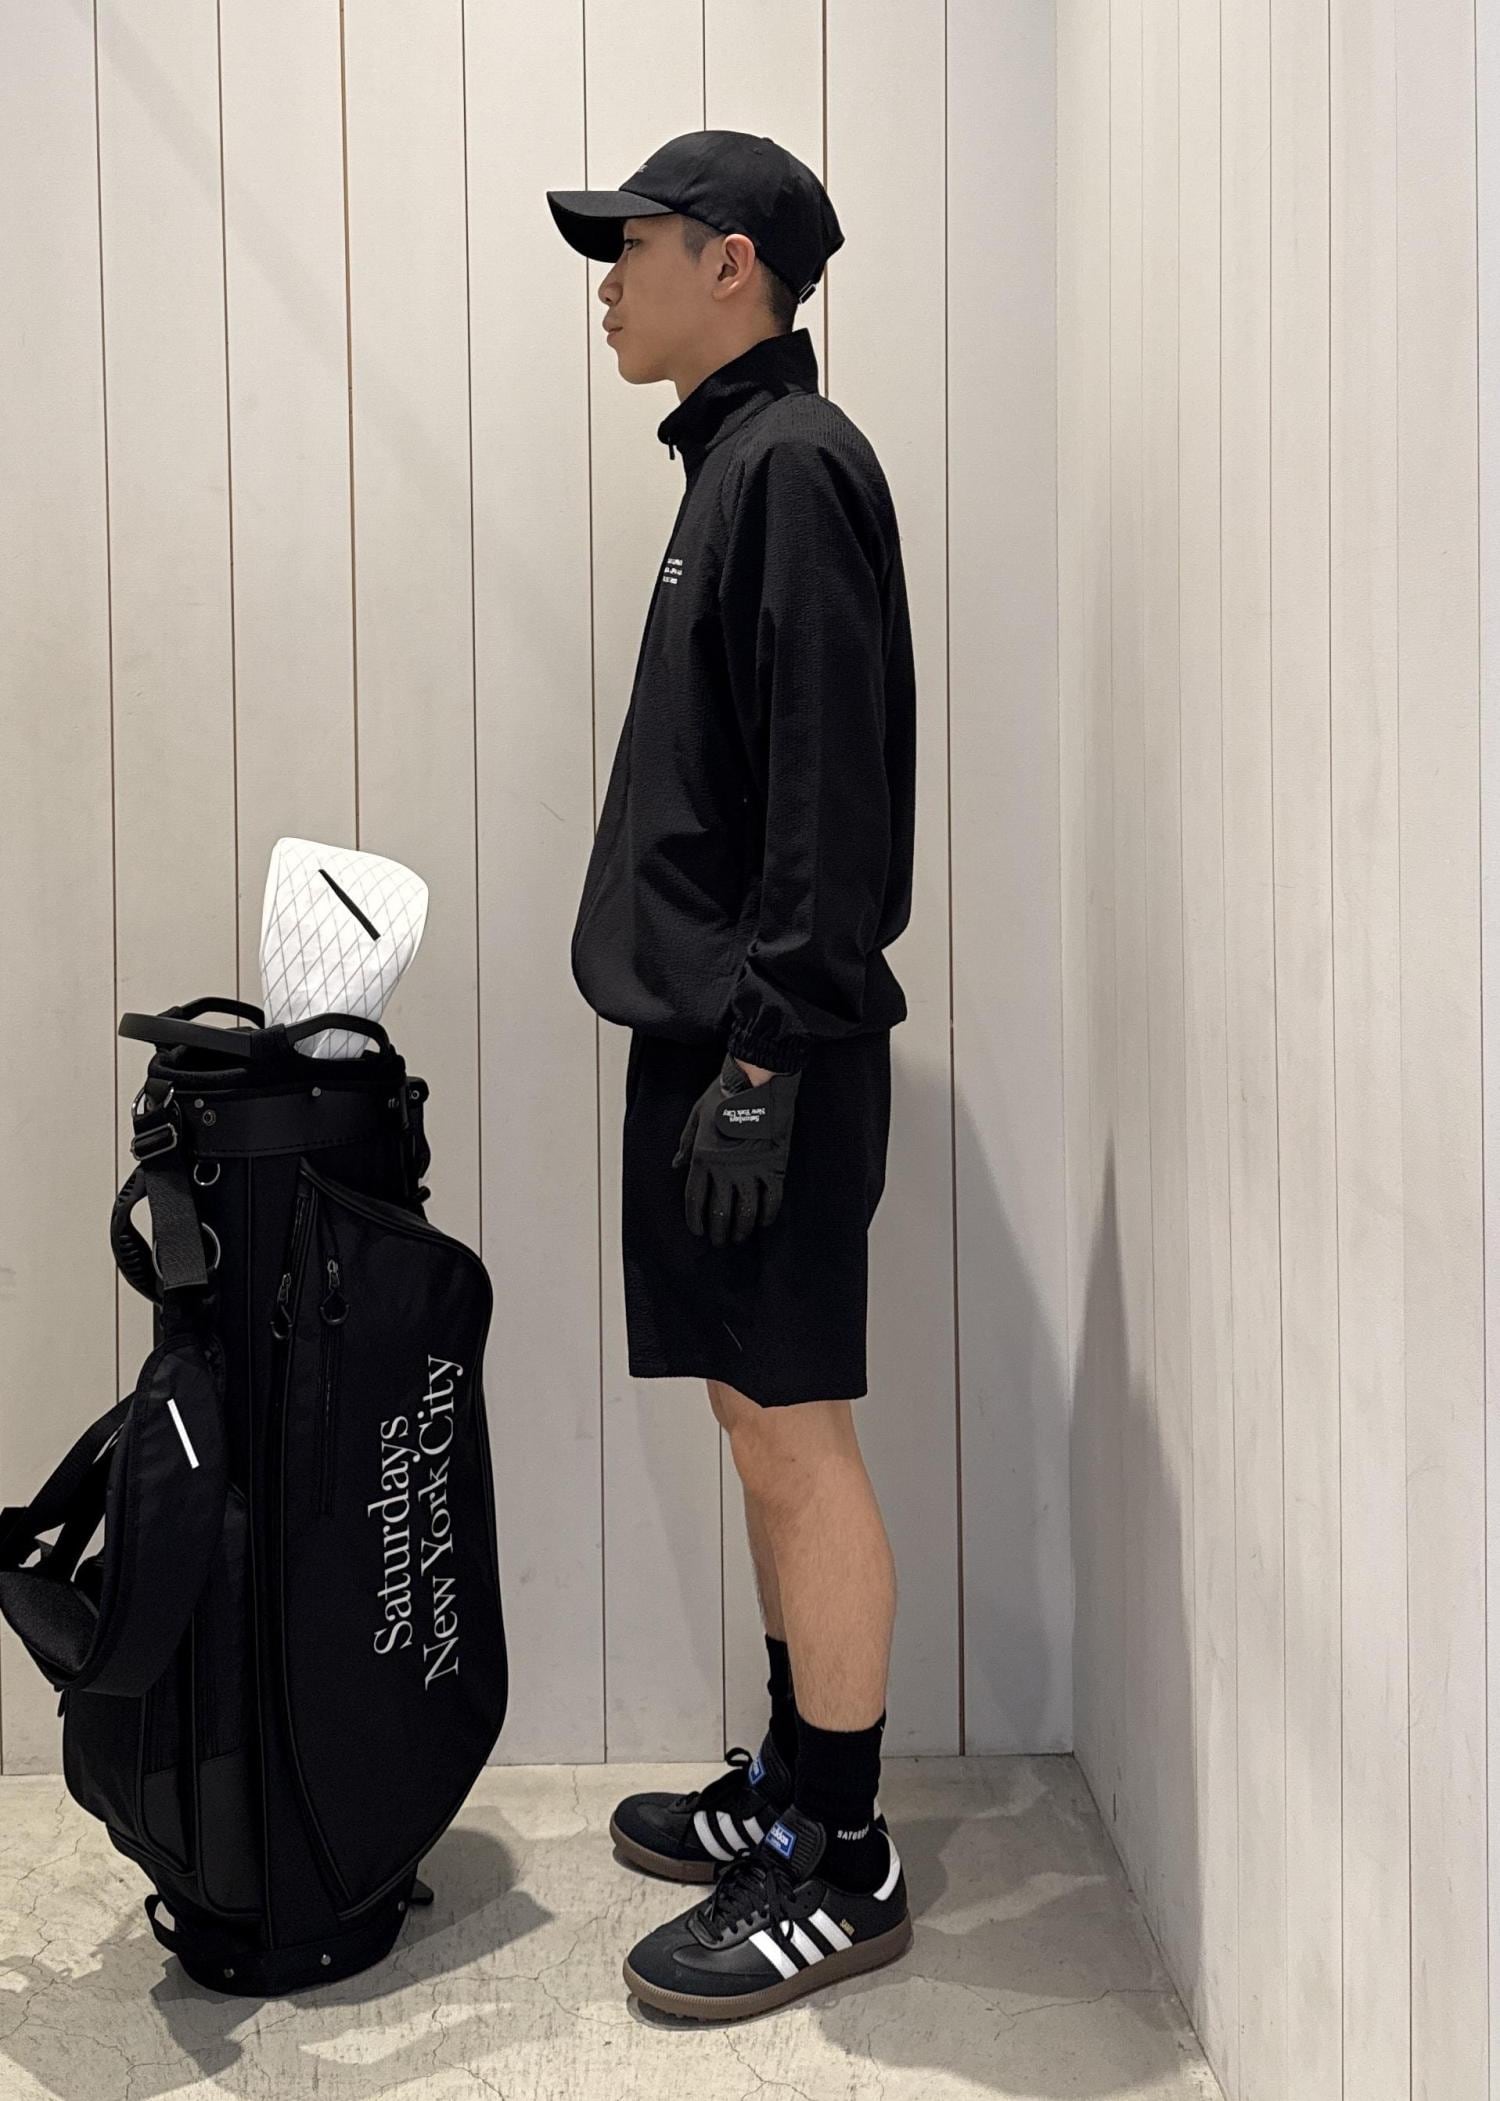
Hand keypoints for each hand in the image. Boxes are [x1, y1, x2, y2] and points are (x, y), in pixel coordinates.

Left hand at [671, 1052, 801, 1245]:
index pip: (695, 1201)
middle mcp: (725, 1170)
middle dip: (718, 1231)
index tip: (698, 1231)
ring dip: (742, 1229)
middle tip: (720, 1240)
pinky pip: (771, 1200)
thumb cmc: (723, 1095)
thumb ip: (686, 1144)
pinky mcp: (773, 1167)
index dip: (695, 1220)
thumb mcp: (696, 1117)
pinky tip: (763, 1222)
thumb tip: (676, 1165)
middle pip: (719, 1213)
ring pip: (746, 1212)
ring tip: (740, 1237)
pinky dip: (767, 1215)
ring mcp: (750, 1170)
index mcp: (703, 1159)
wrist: (756, 1081)